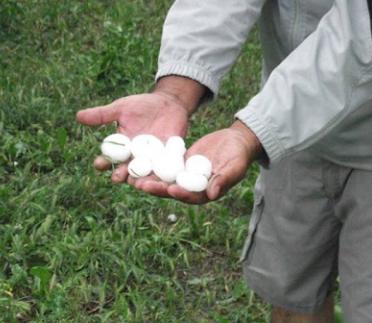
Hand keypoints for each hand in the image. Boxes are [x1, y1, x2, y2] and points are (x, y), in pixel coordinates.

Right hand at [76, 76, 205, 183]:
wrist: (169, 103)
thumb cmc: (142, 105)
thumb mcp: (121, 108)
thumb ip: (102, 114)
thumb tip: (78, 116)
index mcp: (121, 148)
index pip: (109, 158)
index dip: (103, 162)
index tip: (99, 163)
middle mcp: (134, 158)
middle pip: (125, 171)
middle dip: (120, 175)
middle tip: (117, 177)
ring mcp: (151, 161)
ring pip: (144, 175)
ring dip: (140, 181)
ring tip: (137, 184)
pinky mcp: (169, 161)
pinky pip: (165, 172)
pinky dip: (162, 177)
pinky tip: (161, 181)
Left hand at [132, 120, 261, 203]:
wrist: (235, 141)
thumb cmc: (238, 156)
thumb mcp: (234, 167)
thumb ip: (223, 180)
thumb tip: (212, 194)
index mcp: (206, 193)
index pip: (191, 197)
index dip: (180, 194)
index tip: (170, 189)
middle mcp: (192, 188)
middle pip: (172, 190)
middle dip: (157, 188)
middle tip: (141, 185)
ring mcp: (184, 176)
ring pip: (165, 180)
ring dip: (150, 179)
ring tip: (133, 177)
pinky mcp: (179, 164)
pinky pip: (164, 166)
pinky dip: (152, 165)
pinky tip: (139, 162)